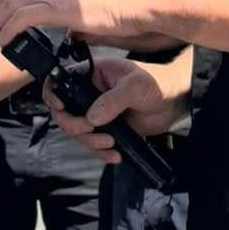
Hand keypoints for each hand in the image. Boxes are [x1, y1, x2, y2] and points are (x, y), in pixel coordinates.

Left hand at [0, 0, 156, 48]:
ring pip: (13, 3)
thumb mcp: (96, 9)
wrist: (144, 0)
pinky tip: (3, 41)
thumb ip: (79, 19)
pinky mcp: (60, 7)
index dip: (9, 1)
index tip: (0, 16)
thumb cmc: (128, 6)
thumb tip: (71, 34)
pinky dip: (9, 29)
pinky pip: (24, 17)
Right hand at [45, 57, 186, 162]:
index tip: (62, 108)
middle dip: (74, 127)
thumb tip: (92, 117)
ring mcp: (97, 112)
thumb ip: (113, 100)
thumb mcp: (135, 86)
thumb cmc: (157, 83)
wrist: (175, 103)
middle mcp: (89, 93)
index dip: (53, 95)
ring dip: (90, 142)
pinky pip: (94, 144)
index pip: (61, 81)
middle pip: (64, 113)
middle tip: (90, 131)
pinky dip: (101, 153)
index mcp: (92, 74)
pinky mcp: (107, 129)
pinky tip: (115, 155)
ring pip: (78, 132)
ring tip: (111, 144)